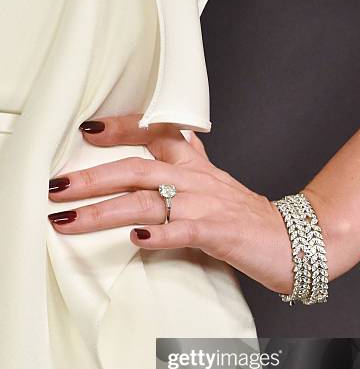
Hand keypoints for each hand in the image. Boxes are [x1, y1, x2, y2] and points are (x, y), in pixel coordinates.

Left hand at [48, 115, 292, 293]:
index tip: (88, 129)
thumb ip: (190, 165)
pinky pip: (183, 232)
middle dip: (92, 178)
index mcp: (196, 167)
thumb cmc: (250, 218)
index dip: (121, 128)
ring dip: (105, 210)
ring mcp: (205, 206)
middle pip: (137, 170)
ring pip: (148, 202)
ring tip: (70, 220)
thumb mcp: (217, 184)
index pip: (156, 134)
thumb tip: (164, 151)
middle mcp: (196, 181)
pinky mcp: (217, 233)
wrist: (295, 239)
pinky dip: (159, 235)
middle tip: (56, 187)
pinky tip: (136, 240)